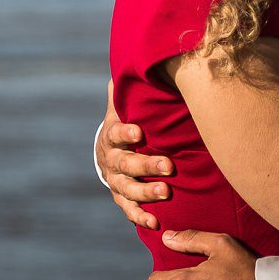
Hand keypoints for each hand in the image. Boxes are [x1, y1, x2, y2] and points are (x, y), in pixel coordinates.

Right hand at [100, 80, 171, 230]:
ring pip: (127, 189)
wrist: (110, 151)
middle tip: (168, 166)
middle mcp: (111, 160)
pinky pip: (128, 210)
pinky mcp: (122, 198)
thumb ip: (130, 88)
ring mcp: (115, 181)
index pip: (115, 133)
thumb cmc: (128, 123)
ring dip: (146, 192)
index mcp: (112, 135)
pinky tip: (154, 222)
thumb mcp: (125, 105)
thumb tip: (135, 57)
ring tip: (166, 193)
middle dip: (146, 165)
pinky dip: (140, 216)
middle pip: (125, 164)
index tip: (139, 131)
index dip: (125, 133)